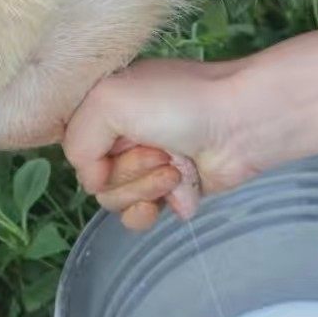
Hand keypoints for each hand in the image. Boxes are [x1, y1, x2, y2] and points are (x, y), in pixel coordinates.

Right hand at [63, 28, 317, 228]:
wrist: (242, 123)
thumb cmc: (181, 102)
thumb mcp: (108, 101)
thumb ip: (77, 141)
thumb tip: (91, 181)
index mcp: (105, 108)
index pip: (75, 149)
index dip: (89, 158)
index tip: (115, 147)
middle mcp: (124, 137)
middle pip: (96, 180)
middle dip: (127, 173)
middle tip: (160, 153)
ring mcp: (149, 165)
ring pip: (117, 202)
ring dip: (145, 189)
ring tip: (177, 169)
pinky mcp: (173, 190)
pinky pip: (143, 216)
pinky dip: (157, 207)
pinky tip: (179, 194)